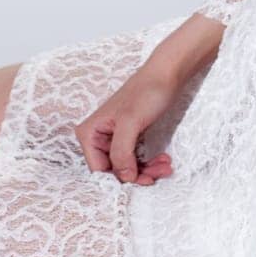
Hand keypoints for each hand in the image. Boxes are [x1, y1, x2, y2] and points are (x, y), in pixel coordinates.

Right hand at [73, 64, 178, 185]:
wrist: (166, 75)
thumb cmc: (147, 91)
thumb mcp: (131, 122)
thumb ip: (122, 152)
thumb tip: (123, 178)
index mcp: (89, 133)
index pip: (100, 170)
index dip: (120, 179)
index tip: (142, 181)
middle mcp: (97, 137)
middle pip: (114, 170)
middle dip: (138, 175)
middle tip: (159, 173)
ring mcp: (112, 138)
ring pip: (127, 167)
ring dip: (147, 170)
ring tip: (165, 166)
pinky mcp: (128, 137)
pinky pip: (135, 159)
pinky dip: (149, 163)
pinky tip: (163, 161)